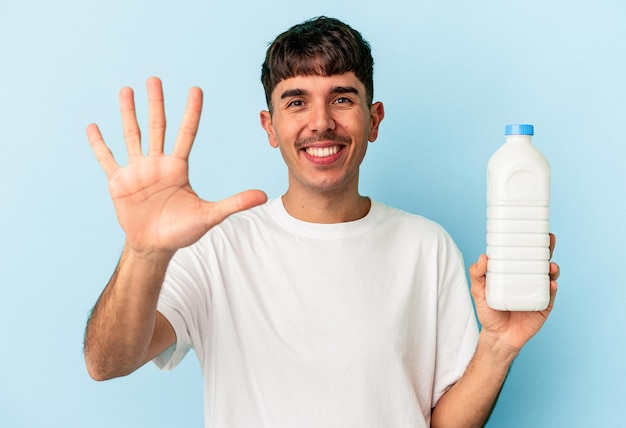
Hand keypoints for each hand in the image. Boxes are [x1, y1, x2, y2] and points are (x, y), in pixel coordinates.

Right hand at [87, 77, 266, 256]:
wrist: (155, 246)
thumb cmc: (182, 230)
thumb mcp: (210, 216)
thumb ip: (234, 203)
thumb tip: (264, 196)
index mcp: (178, 167)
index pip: (186, 133)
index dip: (192, 112)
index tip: (195, 89)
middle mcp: (157, 163)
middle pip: (157, 127)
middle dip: (156, 103)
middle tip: (154, 79)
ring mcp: (137, 171)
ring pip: (132, 135)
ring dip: (128, 113)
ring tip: (126, 90)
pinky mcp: (118, 182)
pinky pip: (107, 159)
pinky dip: (99, 144)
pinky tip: (93, 126)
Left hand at [469, 233, 559, 351]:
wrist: (499, 337)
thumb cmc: (488, 312)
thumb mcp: (478, 292)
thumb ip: (477, 275)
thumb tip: (482, 257)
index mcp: (513, 272)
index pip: (522, 253)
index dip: (527, 241)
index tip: (531, 228)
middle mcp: (528, 278)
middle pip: (539, 260)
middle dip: (546, 248)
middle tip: (548, 238)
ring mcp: (538, 291)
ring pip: (549, 275)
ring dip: (552, 268)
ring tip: (550, 266)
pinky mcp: (544, 305)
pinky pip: (550, 294)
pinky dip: (552, 287)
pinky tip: (550, 283)